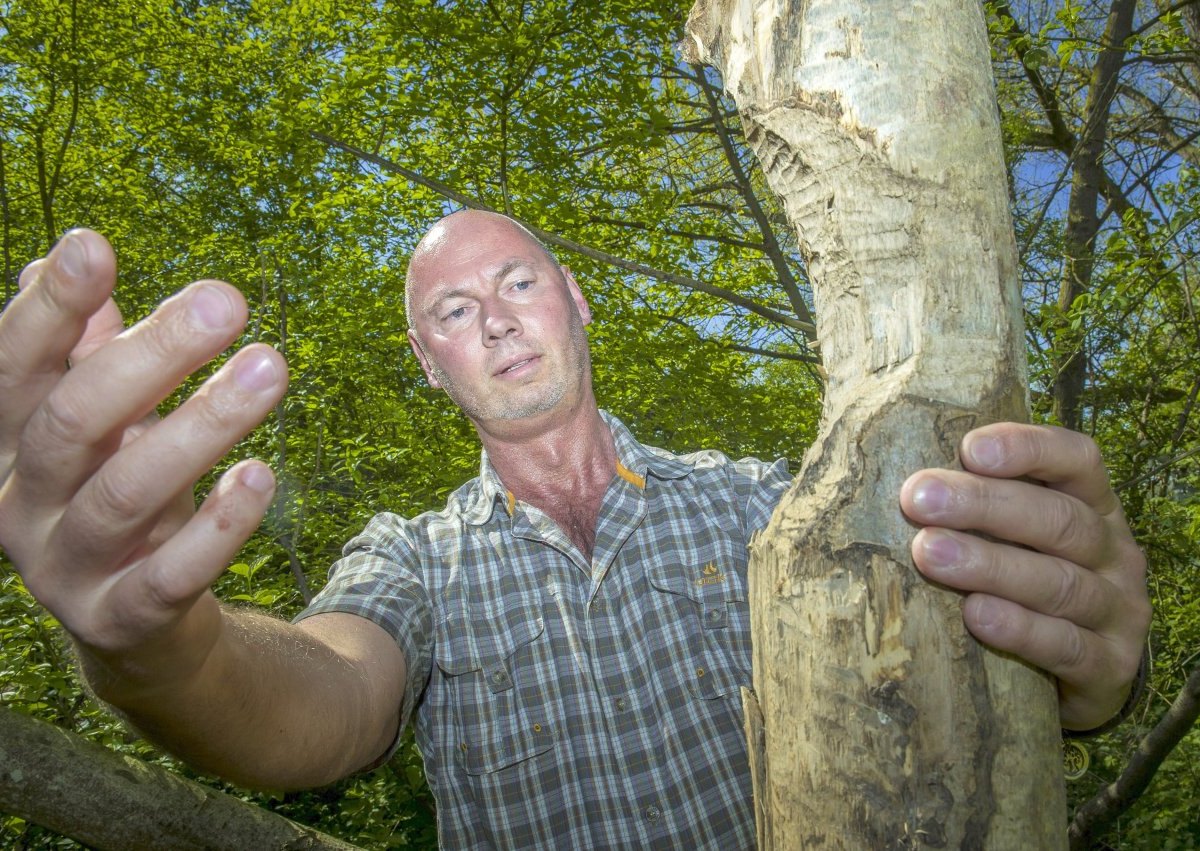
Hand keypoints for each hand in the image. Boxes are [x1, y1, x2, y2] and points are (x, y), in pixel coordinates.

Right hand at [0, 230, 287, 691]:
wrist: (133, 621)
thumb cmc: (118, 486)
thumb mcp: (101, 419)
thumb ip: (84, 348)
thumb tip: (69, 250)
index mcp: (6, 443)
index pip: (14, 367)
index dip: (48, 309)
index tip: (93, 245)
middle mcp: (19, 503)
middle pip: (76, 419)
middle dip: (152, 354)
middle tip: (227, 300)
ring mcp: (64, 568)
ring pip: (128, 490)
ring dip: (205, 424)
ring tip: (271, 367)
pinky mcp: (120, 618)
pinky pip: (170, 573)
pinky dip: (218, 524)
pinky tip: (261, 474)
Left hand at [900, 422, 1150, 731]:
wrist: (1082, 675)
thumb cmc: (1026, 584)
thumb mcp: (1014, 537)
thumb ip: (973, 506)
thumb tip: (884, 478)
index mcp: (1093, 506)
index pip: (1076, 459)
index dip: (1027, 448)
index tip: (968, 449)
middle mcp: (1114, 552)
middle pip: (1058, 519)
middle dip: (984, 505)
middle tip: (918, 498)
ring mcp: (1118, 611)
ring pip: (1059, 582)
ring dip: (990, 565)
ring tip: (928, 552)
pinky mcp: (1111, 667)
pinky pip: (1067, 647)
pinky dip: (1021, 630)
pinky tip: (977, 616)